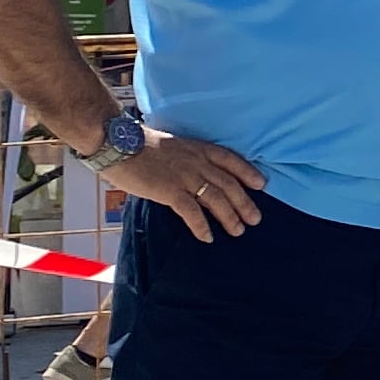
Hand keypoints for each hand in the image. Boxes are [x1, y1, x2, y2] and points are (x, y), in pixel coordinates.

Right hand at [98, 128, 264, 242]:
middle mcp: (196, 162)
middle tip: (255, 219)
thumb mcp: (172, 146)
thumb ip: (187, 159)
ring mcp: (184, 176)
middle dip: (244, 202)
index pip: (230, 160)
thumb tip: (194, 175)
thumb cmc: (139, 144)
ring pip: (215, 198)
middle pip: (228, 184)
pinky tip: (208, 237)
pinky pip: (191, 211)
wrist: (118, 143)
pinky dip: (201, 226)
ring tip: (238, 230)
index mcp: (198, 149)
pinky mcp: (169, 190)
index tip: (261, 184)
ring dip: (229, 216)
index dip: (247, 172)